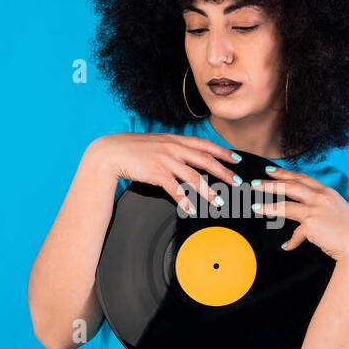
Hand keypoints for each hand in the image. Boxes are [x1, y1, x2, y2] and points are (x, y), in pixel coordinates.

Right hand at [86, 132, 240, 211]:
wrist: (111, 152)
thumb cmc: (134, 149)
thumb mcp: (157, 143)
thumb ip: (174, 148)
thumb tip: (188, 157)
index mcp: (175, 140)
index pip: (205, 145)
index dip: (223, 152)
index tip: (236, 159)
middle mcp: (173, 148)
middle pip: (205, 160)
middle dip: (223, 172)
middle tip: (237, 181)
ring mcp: (165, 160)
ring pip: (193, 176)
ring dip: (208, 190)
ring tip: (219, 201)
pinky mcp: (156, 173)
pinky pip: (174, 189)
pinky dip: (184, 200)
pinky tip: (191, 209)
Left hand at [250, 167, 348, 263]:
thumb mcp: (338, 213)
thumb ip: (322, 210)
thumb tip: (307, 220)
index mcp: (328, 192)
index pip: (302, 178)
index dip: (285, 173)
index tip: (271, 171)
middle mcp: (321, 197)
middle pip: (290, 186)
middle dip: (270, 184)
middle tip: (255, 183)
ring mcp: (315, 210)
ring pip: (285, 204)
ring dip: (268, 205)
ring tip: (254, 207)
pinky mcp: (311, 224)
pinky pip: (296, 234)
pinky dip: (291, 242)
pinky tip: (287, 247)